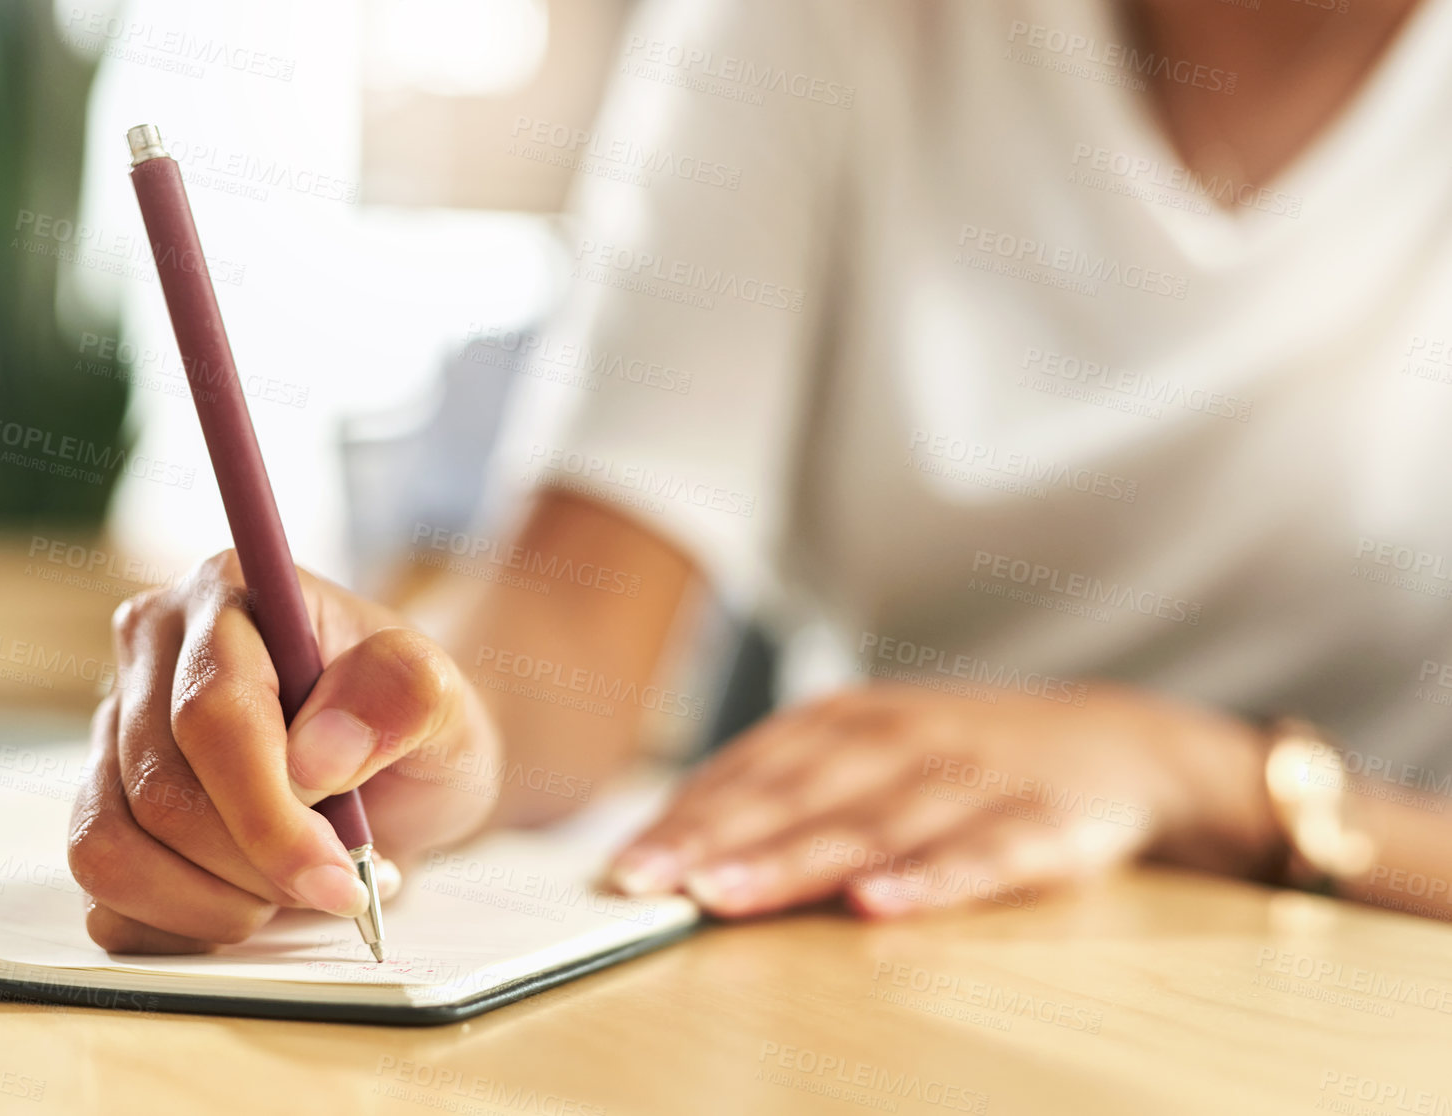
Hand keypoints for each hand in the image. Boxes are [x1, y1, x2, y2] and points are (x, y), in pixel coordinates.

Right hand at [68, 551, 500, 952]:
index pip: (212, 714)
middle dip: (259, 867)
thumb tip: (318, 754)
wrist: (401, 764)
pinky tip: (249, 905)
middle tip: (341, 880)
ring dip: (216, 904)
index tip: (334, 876)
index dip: (267, 814)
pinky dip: (182, 926)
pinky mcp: (101, 806)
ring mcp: (113, 732)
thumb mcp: (446, 700)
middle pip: (162, 795)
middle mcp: (151, 649)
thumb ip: (403, 697)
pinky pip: (104, 898)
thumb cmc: (413, 722)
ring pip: (113, 851)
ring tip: (294, 891)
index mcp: (228, 593)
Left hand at [606, 682, 1280, 918]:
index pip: (751, 767)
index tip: (620, 866)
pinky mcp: (1041, 822)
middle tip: (646, 882)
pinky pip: (980, 854)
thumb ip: (787, 790)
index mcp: (849, 719)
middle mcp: (900, 737)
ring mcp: (970, 776)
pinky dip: (929, 879)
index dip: (684, 815)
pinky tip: (879, 906)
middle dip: (714, 838)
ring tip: (725, 897)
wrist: (1117, 740)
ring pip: (870, 823)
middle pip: (795, 793)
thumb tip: (675, 844)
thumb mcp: (872, 752)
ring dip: (794, 861)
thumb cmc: (958, 759)